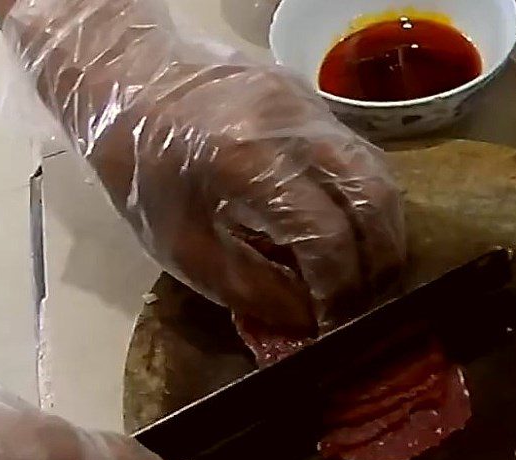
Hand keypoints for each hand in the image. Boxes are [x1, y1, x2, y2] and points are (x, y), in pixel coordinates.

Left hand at [4, 0, 405, 330]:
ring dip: (385, 234)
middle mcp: (291, 124)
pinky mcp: (317, 102)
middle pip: (372, 199)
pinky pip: (364, 159)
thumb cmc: (142, 174)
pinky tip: (358, 236)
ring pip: (380, 175)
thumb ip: (253, 290)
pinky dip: (371, 205)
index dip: (339, 291)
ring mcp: (310, 105)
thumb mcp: (182, 248)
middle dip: (379, 265)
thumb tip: (311, 321)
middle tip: (367, 304)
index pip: (324, 235)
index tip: (335, 324)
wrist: (130, 81)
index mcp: (244, 161)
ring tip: (371, 277)